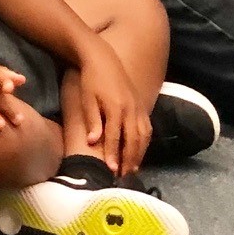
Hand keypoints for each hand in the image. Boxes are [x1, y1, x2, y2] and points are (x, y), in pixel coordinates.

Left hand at [75, 44, 149, 175]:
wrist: (102, 57)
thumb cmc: (90, 79)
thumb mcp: (87, 99)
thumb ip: (92, 120)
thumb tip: (93, 142)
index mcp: (115, 107)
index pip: (115, 136)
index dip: (113, 154)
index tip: (111, 171)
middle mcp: (130, 108)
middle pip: (132, 138)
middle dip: (129, 159)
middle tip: (123, 177)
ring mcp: (138, 105)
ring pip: (143, 134)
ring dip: (139, 153)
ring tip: (132, 168)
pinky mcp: (141, 103)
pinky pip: (147, 126)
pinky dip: (145, 141)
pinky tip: (140, 151)